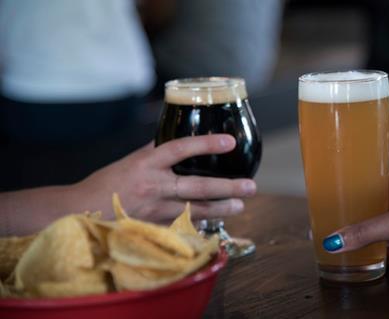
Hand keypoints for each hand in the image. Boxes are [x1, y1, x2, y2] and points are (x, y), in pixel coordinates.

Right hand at [74, 134, 255, 220]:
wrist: (83, 211)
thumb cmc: (108, 182)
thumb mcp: (131, 160)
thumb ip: (156, 150)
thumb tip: (178, 136)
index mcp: (147, 163)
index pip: (180, 148)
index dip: (206, 144)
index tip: (229, 141)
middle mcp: (154, 186)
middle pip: (198, 187)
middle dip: (228, 187)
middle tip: (250, 186)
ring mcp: (156, 210)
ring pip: (196, 210)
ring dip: (222, 209)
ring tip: (240, 206)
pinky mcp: (156, 227)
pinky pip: (184, 225)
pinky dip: (201, 223)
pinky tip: (217, 221)